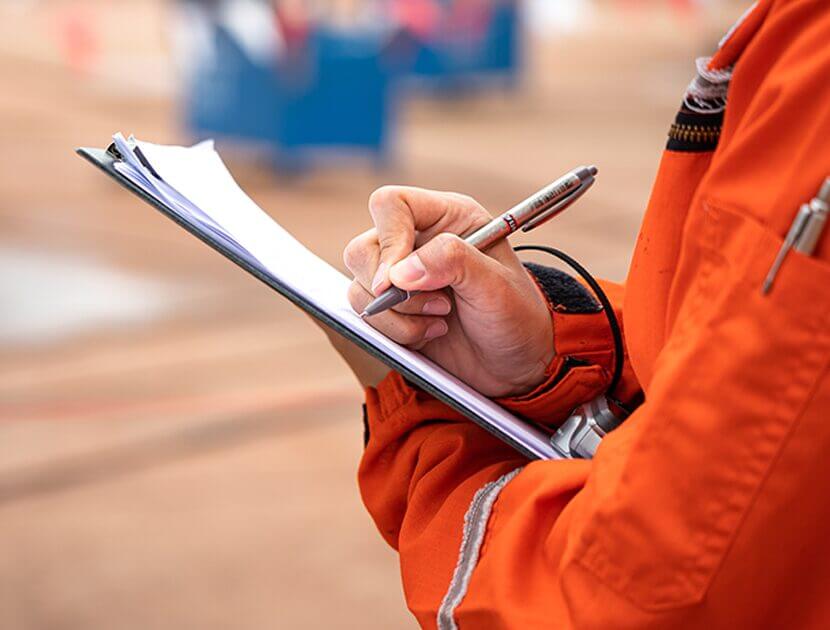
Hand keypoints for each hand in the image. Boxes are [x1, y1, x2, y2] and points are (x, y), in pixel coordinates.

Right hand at [343, 186, 553, 397]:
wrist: (517, 362)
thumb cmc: (516, 315)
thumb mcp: (496, 285)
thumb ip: (452, 262)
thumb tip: (399, 271)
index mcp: (447, 218)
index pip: (392, 205)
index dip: (389, 239)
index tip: (397, 280)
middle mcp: (417, 242)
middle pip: (363, 249)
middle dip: (393, 289)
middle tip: (439, 306)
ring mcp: (401, 278)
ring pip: (359, 287)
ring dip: (396, 316)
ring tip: (440, 322)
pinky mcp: (392, 310)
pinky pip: (366, 317)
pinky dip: (395, 332)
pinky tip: (429, 334)